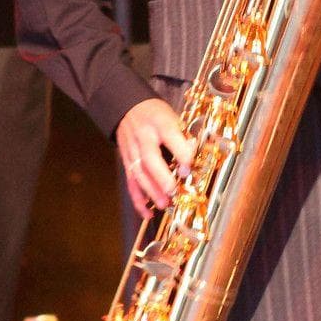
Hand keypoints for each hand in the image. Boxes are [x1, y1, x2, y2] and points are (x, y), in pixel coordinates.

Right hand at [115, 98, 194, 218]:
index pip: (170, 136)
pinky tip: (147, 213)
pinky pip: (130, 182)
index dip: (180, 153)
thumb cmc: (156, 115)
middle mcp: (143, 136)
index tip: (189, 168)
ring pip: (138, 173)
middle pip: (149, 159)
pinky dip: (138, 199)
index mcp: (159, 122)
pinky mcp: (126, 161)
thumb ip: (184, 137)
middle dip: (161, 178)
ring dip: (150, 191)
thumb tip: (194, 158)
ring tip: (163, 204)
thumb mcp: (174, 117)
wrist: (128, 107)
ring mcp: (132, 149)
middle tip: (173, 192)